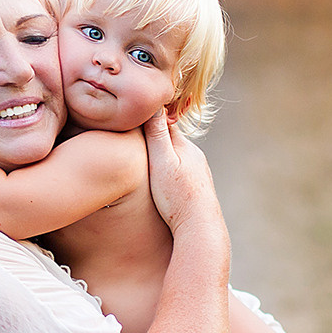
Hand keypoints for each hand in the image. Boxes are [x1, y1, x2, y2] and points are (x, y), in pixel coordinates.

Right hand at [142, 113, 216, 234]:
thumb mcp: (162, 162)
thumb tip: (154, 105)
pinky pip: (180, 171)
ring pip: (176, 156)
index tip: (132, 113)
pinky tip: (161, 178)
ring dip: (162, 155)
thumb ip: (157, 135)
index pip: (164, 123)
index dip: (147, 118)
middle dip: (154, 136)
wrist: (199, 226)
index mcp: (185, 146)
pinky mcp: (197, 187)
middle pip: (170, 140)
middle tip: (133, 132)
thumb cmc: (177, 197)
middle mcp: (195, 156)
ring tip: (145, 155)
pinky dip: (169, 169)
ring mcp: (198, 171)